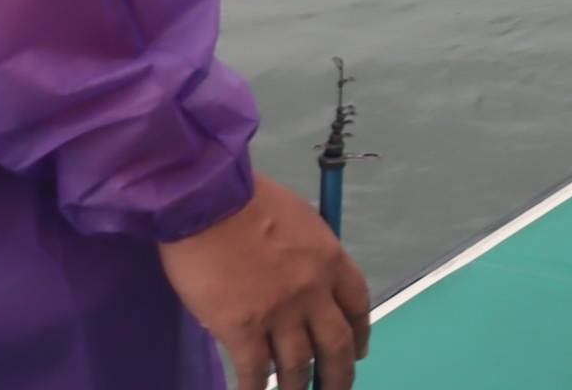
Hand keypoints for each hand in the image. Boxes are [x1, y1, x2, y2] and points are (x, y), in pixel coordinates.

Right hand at [158, 172, 370, 389]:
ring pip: (299, 366)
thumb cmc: (248, 200)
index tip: (358, 350)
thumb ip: (307, 256)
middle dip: (340, 375)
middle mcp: (314, 291)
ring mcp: (280, 313)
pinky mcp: (243, 329)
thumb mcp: (298, 220)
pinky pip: (255, 372)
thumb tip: (304, 281)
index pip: (358, 304)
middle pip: (338, 344)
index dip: (361, 332)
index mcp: (331, 260)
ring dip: (297, 388)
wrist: (209, 200)